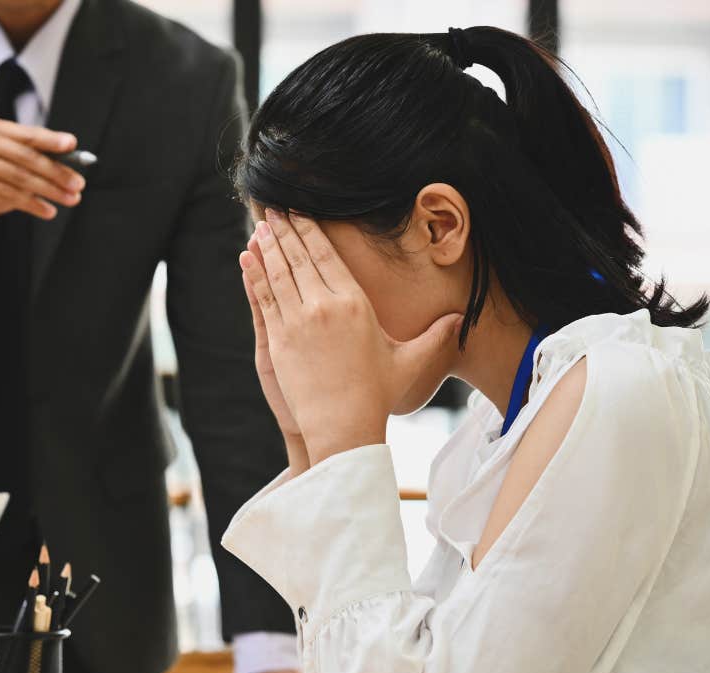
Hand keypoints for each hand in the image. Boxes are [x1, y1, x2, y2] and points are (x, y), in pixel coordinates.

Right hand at [0, 118, 85, 251]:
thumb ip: (33, 163)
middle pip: (28, 157)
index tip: (72, 144)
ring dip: (50, 191)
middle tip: (78, 184)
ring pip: (22, 177)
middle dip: (57, 171)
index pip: (29, 134)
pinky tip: (48, 211)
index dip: (52, 139)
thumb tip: (70, 169)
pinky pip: (10, 194)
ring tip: (70, 199)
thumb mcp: (10, 169)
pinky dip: (33, 204)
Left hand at [239, 210, 461, 466]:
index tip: (300, 213)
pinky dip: (255, 274)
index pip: (329, 256)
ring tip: (262, 226)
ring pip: (279, 273)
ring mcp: (298, 322)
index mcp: (356, 303)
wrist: (343, 426)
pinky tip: (248, 257)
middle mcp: (325, 306)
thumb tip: (460, 321)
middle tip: (275, 209)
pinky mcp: (278, 340)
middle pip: (301, 257)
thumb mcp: (410, 363)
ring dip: (268, 246)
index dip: (311, 231)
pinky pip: (264, 297)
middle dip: (285, 229)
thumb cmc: (377, 396)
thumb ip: (435, 338)